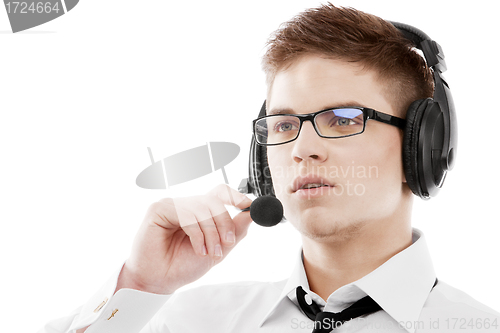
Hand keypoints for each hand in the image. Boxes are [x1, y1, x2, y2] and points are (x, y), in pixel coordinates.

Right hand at [116, 184, 252, 294]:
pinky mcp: (159, 209)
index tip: (249, 205)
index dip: (236, 196)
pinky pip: (186, 214)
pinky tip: (197, 249)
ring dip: (211, 233)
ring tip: (210, 253)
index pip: (220, 193)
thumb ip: (234, 231)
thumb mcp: (218, 250)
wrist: (160, 281)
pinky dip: (197, 233)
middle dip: (225, 222)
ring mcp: (173, 205)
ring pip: (203, 207)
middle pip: (215, 199)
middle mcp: (187, 205)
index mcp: (200, 212)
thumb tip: (252, 213)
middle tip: (227, 243)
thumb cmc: (182, 266)